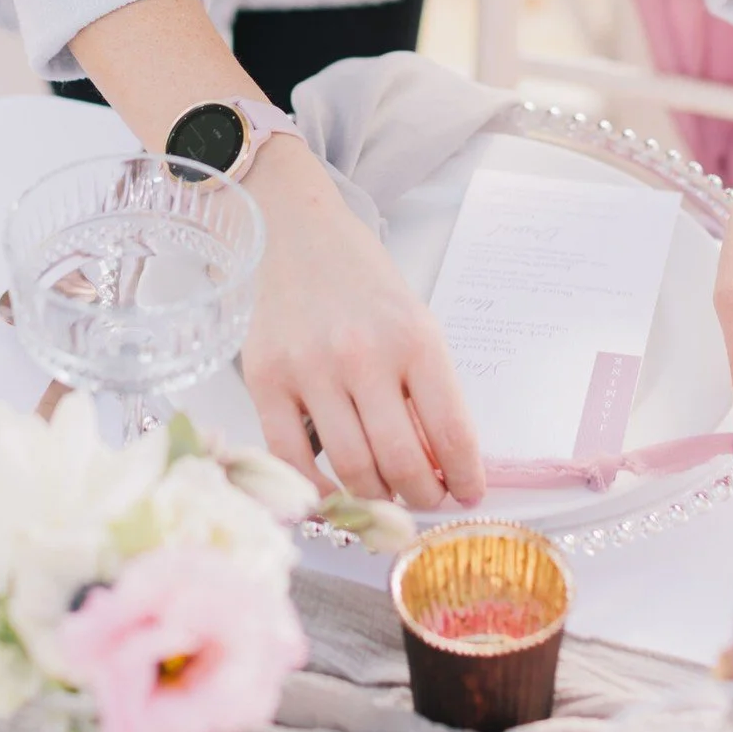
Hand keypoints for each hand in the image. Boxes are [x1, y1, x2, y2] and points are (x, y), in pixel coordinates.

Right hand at [240, 139, 485, 510]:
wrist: (297, 232)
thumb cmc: (362, 279)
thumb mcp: (413, 320)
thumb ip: (425, 387)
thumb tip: (440, 465)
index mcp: (414, 337)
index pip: (452, 430)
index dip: (465, 477)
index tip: (468, 494)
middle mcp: (363, 354)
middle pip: (402, 461)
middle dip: (422, 496)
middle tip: (424, 499)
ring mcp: (309, 368)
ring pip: (352, 467)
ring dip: (376, 498)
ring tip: (385, 495)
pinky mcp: (264, 379)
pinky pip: (291, 458)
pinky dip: (317, 490)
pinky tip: (334, 493)